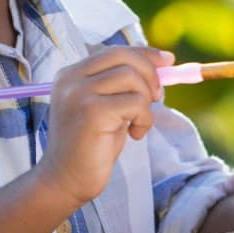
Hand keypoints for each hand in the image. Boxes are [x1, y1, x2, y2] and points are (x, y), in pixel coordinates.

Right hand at [40, 46, 166, 206]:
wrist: (65, 181)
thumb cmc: (92, 145)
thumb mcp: (110, 107)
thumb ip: (127, 84)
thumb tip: (166, 60)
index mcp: (71, 74)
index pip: (115, 52)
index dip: (145, 54)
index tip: (168, 61)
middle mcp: (71, 79)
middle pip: (124, 58)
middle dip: (150, 74)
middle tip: (157, 98)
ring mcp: (79, 94)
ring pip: (132, 79)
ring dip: (146, 102)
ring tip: (138, 124)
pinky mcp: (92, 112)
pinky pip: (136, 103)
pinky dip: (144, 119)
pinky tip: (134, 135)